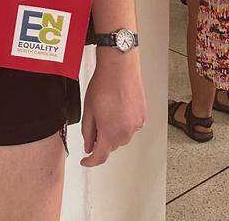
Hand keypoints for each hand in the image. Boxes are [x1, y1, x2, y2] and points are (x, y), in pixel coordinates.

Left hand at [80, 51, 146, 166]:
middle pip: (111, 146)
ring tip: (107, 111)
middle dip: (102, 139)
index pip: (100, 157)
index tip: (86, 161)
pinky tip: (117, 108)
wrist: (120, 68)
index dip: (90, 161)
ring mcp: (136, 124)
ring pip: (122, 136)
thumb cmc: (104, 85)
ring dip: (113, 131)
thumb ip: (88, 132)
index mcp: (110, 133)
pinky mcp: (142, 116)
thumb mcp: (88, 111)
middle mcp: (126, 132)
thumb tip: (89, 146)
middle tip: (95, 124)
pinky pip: (131, 126)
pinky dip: (123, 122)